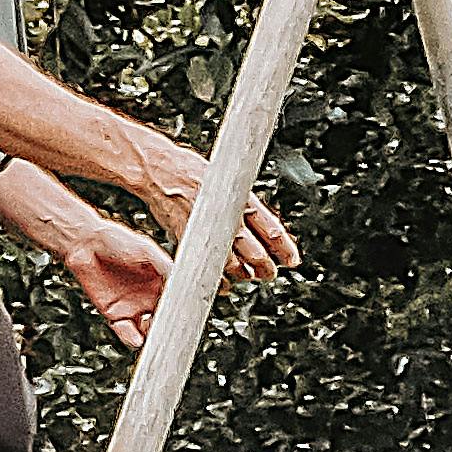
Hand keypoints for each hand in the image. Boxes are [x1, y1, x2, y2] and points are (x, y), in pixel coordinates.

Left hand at [57, 220, 170, 351]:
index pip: (174, 302)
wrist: (86, 245)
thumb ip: (164, 264)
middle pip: (163, 319)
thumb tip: (180, 278)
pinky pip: (125, 331)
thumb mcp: (146, 250)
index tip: (184, 319)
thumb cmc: (117, 241)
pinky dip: (132, 338)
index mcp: (160, 282)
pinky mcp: (114, 314)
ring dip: (152, 337)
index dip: (179, 311)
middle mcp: (148, 297)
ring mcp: (132, 307)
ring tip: (155, 340)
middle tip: (172, 334)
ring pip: (147, 330)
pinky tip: (137, 339)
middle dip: (168, 329)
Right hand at [127, 137, 298, 283]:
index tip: (292, 260)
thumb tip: (255, 219)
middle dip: (264, 266)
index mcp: (240, 197)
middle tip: (269, 273)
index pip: (270, 227)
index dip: (284, 247)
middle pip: (254, 251)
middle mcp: (226, 215)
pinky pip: (207, 265)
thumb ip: (239, 199)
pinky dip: (218, 277)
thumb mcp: (224, 177)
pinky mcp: (188, 238)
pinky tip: (224, 281)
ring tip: (249, 276)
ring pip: (233, 262)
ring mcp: (207, 228)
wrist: (159, 169)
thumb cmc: (189, 169)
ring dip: (243, 273)